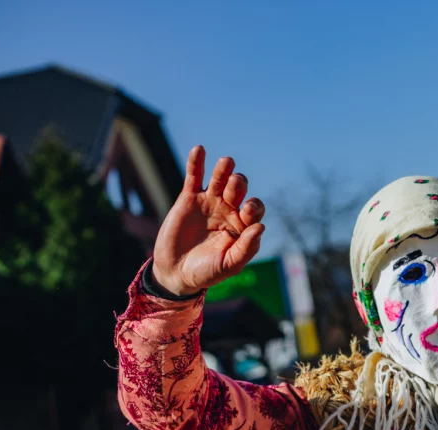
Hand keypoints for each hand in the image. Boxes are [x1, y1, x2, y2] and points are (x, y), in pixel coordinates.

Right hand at [152, 146, 265, 295]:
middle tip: (235, 185)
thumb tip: (261, 227)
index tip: (247, 210)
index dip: (254, 207)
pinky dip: (197, 163)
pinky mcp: (189, 198)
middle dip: (238, 185)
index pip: (255, 210)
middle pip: (238, 190)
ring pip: (219, 180)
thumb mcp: (229, 264)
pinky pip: (194, 177)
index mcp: (243, 226)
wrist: (176, 272)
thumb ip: (246, 248)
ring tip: (227, 162)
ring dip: (224, 170)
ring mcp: (210, 202)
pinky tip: (199, 150)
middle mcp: (229, 211)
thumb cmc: (207, 271)